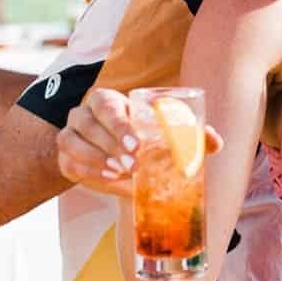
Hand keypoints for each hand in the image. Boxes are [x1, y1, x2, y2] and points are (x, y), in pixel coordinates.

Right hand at [56, 87, 223, 198]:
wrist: (113, 155)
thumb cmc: (141, 136)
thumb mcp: (161, 132)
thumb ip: (188, 134)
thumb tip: (216, 141)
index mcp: (106, 100)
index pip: (106, 105)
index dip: (119, 125)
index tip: (137, 145)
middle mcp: (83, 114)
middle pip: (87, 124)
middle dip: (110, 145)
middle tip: (132, 164)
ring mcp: (69, 135)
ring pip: (71, 142)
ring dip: (95, 159)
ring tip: (119, 172)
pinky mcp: (65, 159)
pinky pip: (69, 164)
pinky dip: (88, 172)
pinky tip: (108, 179)